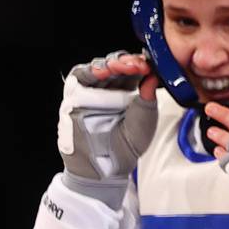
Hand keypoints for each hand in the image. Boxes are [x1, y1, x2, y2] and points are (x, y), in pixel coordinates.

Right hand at [57, 51, 158, 204]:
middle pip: (117, 66)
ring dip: (109, 64)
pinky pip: (81, 77)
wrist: (105, 166)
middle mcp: (111, 87)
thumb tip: (153, 76)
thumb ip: (148, 99)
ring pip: (99, 68)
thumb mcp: (144, 121)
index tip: (147, 67)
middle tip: (135, 65)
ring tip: (118, 67)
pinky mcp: (76, 95)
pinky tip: (100, 71)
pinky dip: (89, 71)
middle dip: (126, 62)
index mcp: (130, 91)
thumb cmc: (126, 146)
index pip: (134, 70)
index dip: (140, 65)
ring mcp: (93, 90)